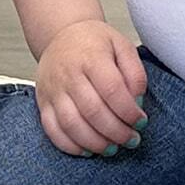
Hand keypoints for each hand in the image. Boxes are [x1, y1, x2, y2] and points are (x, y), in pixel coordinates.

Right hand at [34, 20, 147, 156]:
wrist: (60, 35)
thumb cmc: (94, 43)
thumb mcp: (122, 46)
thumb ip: (135, 73)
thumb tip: (137, 103)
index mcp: (91, 56)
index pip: (111, 89)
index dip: (128, 111)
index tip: (141, 121)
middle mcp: (68, 73)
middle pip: (92, 111)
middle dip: (116, 132)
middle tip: (131, 140)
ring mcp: (53, 89)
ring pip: (71, 124)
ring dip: (95, 142)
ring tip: (112, 148)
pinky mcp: (43, 102)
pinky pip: (52, 130)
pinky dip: (70, 146)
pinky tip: (88, 149)